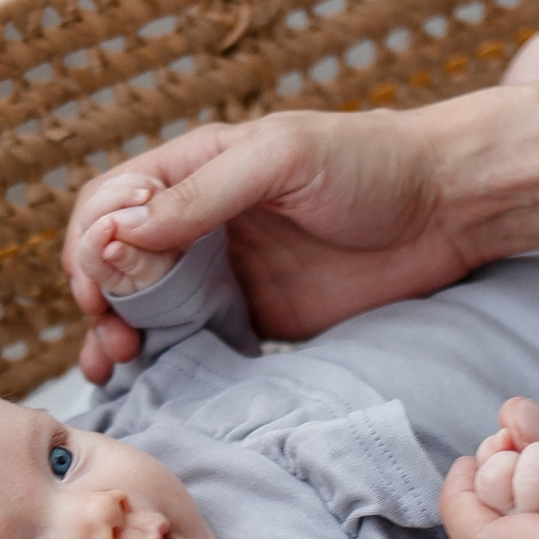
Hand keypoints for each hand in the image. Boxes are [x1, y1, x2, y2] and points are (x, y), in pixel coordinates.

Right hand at [64, 84, 538, 382]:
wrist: (448, 208)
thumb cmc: (368, 162)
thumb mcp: (280, 158)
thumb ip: (201, 195)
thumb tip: (122, 234)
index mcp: (194, 170)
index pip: (109, 204)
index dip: (90, 244)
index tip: (100, 284)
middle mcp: (199, 222)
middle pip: (114, 263)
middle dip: (96, 297)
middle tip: (111, 335)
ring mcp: (226, 274)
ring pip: (144, 308)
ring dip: (115, 334)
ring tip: (113, 364)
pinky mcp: (257, 320)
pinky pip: (194, 344)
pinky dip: (161, 363)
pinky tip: (145, 380)